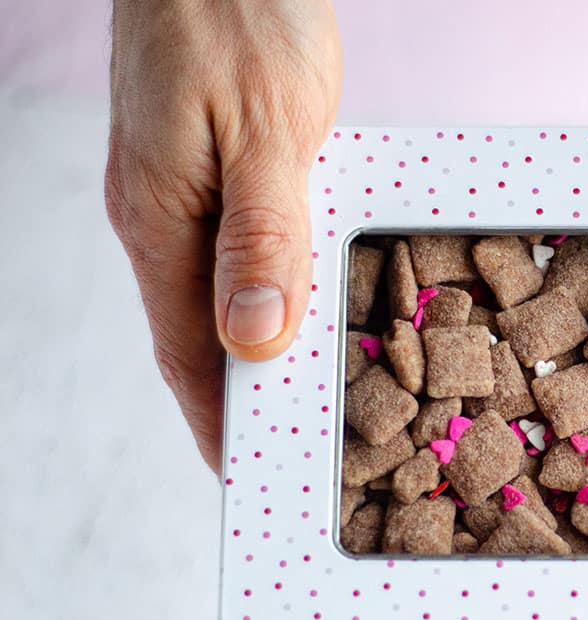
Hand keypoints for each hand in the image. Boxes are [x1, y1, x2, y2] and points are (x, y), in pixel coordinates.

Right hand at [105, 0, 341, 472]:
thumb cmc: (239, 21)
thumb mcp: (264, 132)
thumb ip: (258, 236)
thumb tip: (252, 339)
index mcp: (162, 222)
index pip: (187, 354)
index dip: (218, 423)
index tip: (247, 482)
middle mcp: (162, 219)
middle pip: (200, 339)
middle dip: (240, 405)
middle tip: (291, 458)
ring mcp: (181, 195)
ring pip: (217, 301)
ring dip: (253, 356)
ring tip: (302, 406)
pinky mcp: (211, 172)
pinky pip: (235, 258)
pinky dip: (265, 299)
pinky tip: (297, 314)